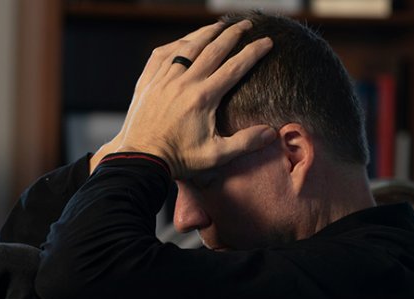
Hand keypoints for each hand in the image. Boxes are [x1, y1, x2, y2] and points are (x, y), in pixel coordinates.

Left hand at [109, 20, 275, 179]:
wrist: (141, 160)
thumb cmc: (179, 159)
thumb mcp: (216, 155)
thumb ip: (245, 143)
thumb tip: (272, 133)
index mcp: (203, 97)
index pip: (235, 67)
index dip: (254, 52)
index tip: (267, 42)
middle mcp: (183, 83)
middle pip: (213, 49)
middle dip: (233, 34)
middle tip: (247, 24)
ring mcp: (163, 80)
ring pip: (187, 47)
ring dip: (206, 33)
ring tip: (220, 25)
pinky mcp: (148, 82)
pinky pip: (162, 54)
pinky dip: (177, 44)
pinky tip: (185, 41)